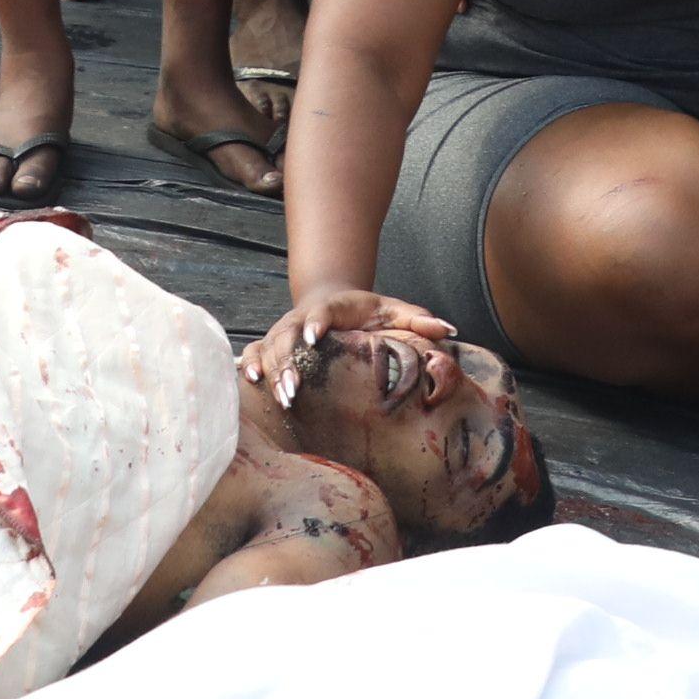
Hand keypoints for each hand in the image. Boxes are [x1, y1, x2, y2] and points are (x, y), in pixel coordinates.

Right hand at [238, 289, 460, 409]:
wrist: (332, 302)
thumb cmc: (366, 312)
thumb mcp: (394, 310)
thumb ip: (418, 319)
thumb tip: (449, 330)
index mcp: (332, 307)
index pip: (320, 311)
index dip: (314, 322)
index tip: (314, 339)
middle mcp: (302, 319)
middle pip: (288, 335)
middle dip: (289, 361)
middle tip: (295, 389)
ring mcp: (285, 332)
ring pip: (270, 348)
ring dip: (273, 371)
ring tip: (284, 397)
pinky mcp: (273, 345)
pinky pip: (254, 353)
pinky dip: (249, 364)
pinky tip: (251, 382)